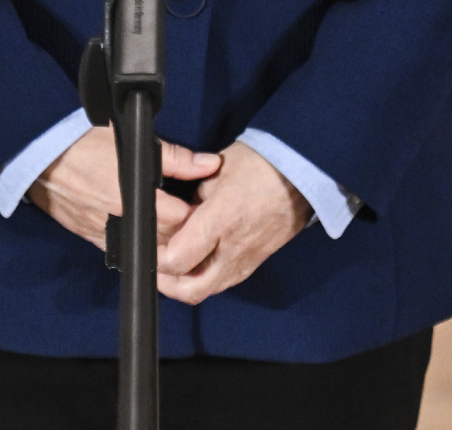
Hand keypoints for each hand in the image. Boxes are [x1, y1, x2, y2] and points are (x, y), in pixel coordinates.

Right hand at [28, 126, 220, 250]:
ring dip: (167, 241)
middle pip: (171, 241)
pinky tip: (151, 234)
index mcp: (136, 198)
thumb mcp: (132, 141)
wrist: (42, 160)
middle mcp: (125, 223)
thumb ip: (174, 157)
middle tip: (196, 211)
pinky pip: (129, 254)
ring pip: (152, 252)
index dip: (199, 212)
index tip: (206, 201)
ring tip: (175, 222)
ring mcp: (110, 236)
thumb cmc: (83, 145)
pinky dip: (144, 247)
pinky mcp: (97, 241)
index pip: (183, 221)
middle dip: (187, 230)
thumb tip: (208, 164)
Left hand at [156, 142, 310, 303]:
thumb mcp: (217, 170)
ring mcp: (247, 258)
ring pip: (209, 289)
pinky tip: (199, 263)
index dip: (157, 256)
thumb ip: (195, 195)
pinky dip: (208, 278)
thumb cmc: (260, 162)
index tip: (148, 243)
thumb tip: (182, 212)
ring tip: (173, 267)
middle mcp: (233, 247)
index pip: (178, 258)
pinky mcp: (258, 261)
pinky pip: (227, 281)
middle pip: (191, 289)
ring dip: (187, 283)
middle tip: (155, 266)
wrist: (303, 170)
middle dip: (167, 282)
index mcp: (220, 220)